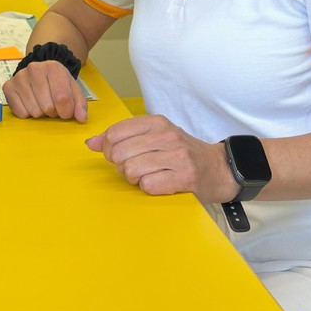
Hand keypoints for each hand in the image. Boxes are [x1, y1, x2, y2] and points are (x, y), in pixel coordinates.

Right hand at [3, 60, 87, 122]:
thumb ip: (80, 104)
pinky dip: (27, 113)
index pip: (62, 98)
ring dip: (41, 113)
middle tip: (53, 105)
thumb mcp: (73, 89)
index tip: (66, 112)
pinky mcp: (8, 87)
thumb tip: (81, 118)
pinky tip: (31, 103)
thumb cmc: (57, 83)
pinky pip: (20, 112)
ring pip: (34, 111)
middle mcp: (34, 69)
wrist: (39, 72)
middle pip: (48, 107)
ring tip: (42, 103)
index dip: (66, 111)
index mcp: (54, 67)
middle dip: (53, 112)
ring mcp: (19, 77)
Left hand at [85, 114, 237, 202]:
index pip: (115, 133)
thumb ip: (122, 138)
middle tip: (134, 168)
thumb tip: (91, 143)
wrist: (220, 168)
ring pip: (132, 170)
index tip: (118, 155)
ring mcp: (178, 156)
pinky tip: (160, 184)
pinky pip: (149, 185)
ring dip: (135, 179)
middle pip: (120, 153)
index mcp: (158, 122)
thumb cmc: (182, 153)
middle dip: (121, 166)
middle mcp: (168, 135)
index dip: (109, 148)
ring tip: (148, 176)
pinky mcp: (185, 177)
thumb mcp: (155, 137)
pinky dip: (149, 188)